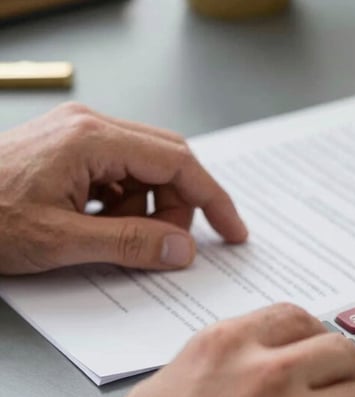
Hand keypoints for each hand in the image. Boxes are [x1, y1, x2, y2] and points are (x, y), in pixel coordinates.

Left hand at [0, 103, 247, 273]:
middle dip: (177, 207)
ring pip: (145, 170)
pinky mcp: (70, 148)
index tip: (233, 232)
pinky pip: (119, 173)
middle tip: (167, 247)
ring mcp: (80, 134)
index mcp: (93, 139)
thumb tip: (183, 251)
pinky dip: (122, 204)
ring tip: (110, 236)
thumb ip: (130, 244)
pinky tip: (95, 224)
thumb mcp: (60, 242)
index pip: (179, 164)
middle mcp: (91, 126)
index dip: (213, 200)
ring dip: (145, 209)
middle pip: (167, 162)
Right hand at [80, 304, 354, 396]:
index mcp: (227, 346)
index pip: (297, 318)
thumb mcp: (160, 391)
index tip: (312, 354)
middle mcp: (269, 375)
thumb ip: (216, 366)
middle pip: (341, 352)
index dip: (310, 338)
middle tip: (324, 396)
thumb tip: (246, 362)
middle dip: (336, 375)